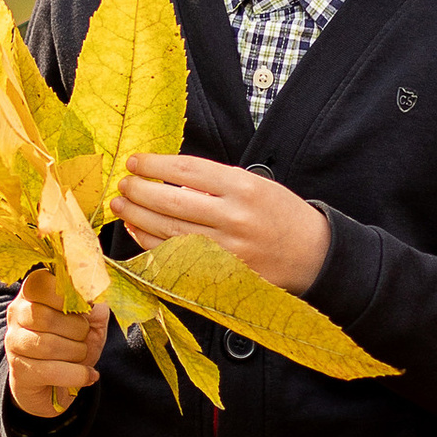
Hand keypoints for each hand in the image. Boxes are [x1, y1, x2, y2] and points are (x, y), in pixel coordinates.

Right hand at [5, 265, 108, 417]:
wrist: (56, 384)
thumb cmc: (72, 345)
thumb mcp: (91, 322)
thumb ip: (95, 307)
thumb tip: (93, 305)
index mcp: (32, 293)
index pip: (42, 283)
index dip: (68, 296)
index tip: (84, 309)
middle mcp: (17, 314)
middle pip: (47, 317)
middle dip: (77, 330)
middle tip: (83, 337)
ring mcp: (14, 343)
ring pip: (47, 345)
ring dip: (76, 353)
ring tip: (81, 357)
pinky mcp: (18, 371)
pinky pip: (50, 371)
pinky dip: (77, 375)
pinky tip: (88, 375)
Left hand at [118, 152, 329, 297]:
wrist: (314, 256)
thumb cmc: (280, 215)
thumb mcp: (255, 185)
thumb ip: (214, 181)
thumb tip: (165, 178)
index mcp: (243, 188)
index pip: (187, 171)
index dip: (155, 165)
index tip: (135, 161)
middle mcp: (234, 218)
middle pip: (172, 203)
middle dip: (139, 192)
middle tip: (122, 184)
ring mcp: (226, 250)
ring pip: (169, 232)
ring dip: (138, 218)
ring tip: (121, 205)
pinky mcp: (221, 275)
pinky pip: (176, 259)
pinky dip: (151, 245)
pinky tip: (137, 231)